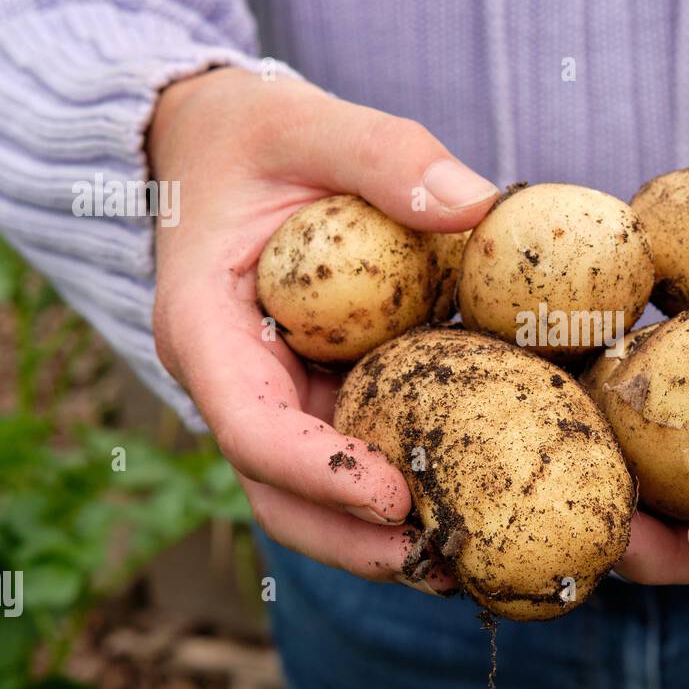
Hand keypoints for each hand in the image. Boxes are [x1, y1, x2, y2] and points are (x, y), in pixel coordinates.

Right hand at [148, 67, 498, 593]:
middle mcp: (237, 382)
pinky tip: (477, 494)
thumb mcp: (304, 122)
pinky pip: (359, 449)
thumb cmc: (249, 135)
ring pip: (318, 494)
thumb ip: (383, 154)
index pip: (248, 428)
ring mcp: (278, 396)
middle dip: (356, 539)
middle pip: (283, 492)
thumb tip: (482, 206)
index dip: (318, 472)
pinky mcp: (319, 393)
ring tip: (472, 558)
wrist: (216, 151)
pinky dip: (408, 481)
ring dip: (384, 534)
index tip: (394, 496)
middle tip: (446, 567)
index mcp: (206, 329)